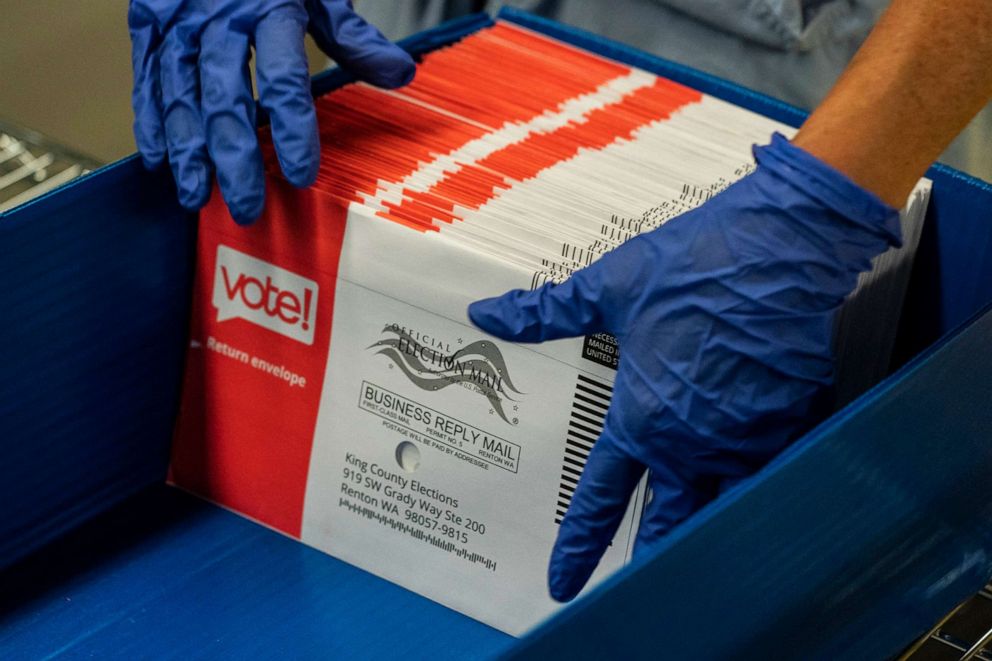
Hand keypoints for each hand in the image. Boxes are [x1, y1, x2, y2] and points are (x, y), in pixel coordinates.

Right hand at [128, 0, 414, 223]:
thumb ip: (351, 36)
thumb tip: (400, 74)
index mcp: (270, 9)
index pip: (284, 79)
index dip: (293, 131)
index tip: (300, 175)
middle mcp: (218, 18)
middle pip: (226, 99)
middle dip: (235, 159)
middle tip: (247, 207)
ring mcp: (177, 22)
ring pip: (179, 95)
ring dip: (189, 151)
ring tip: (197, 197)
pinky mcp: (146, 23)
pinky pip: (145, 77)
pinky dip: (151, 120)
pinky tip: (161, 160)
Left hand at [468, 134, 901, 601]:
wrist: (776, 248)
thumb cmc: (689, 265)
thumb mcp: (607, 287)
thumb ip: (545, 314)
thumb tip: (484, 315)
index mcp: (641, 416)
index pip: (598, 498)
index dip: (576, 545)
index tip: (562, 582)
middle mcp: (690, 440)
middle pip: (667, 522)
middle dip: (651, 557)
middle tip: (637, 587)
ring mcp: (744, 437)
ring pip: (723, 503)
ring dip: (707, 525)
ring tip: (697, 547)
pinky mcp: (789, 421)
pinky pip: (771, 467)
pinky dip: (759, 480)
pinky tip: (756, 482)